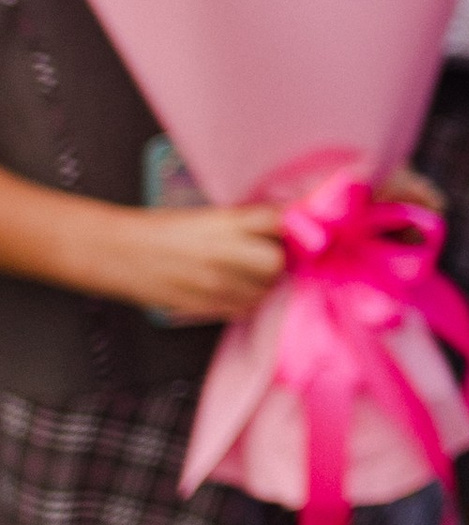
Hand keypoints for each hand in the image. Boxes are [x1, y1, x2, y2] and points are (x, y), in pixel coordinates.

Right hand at [109, 204, 287, 324]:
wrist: (119, 252)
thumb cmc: (159, 230)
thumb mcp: (204, 215)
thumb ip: (241, 223)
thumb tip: (277, 228)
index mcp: (224, 222)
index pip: (277, 221)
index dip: (292, 225)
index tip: (293, 229)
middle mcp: (224, 252)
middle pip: (277, 261)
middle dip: (277, 260)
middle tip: (266, 255)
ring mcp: (215, 282)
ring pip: (264, 290)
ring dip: (262, 283)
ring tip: (245, 274)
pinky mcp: (206, 305)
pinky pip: (243, 308)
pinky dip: (245, 301)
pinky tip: (232, 289)